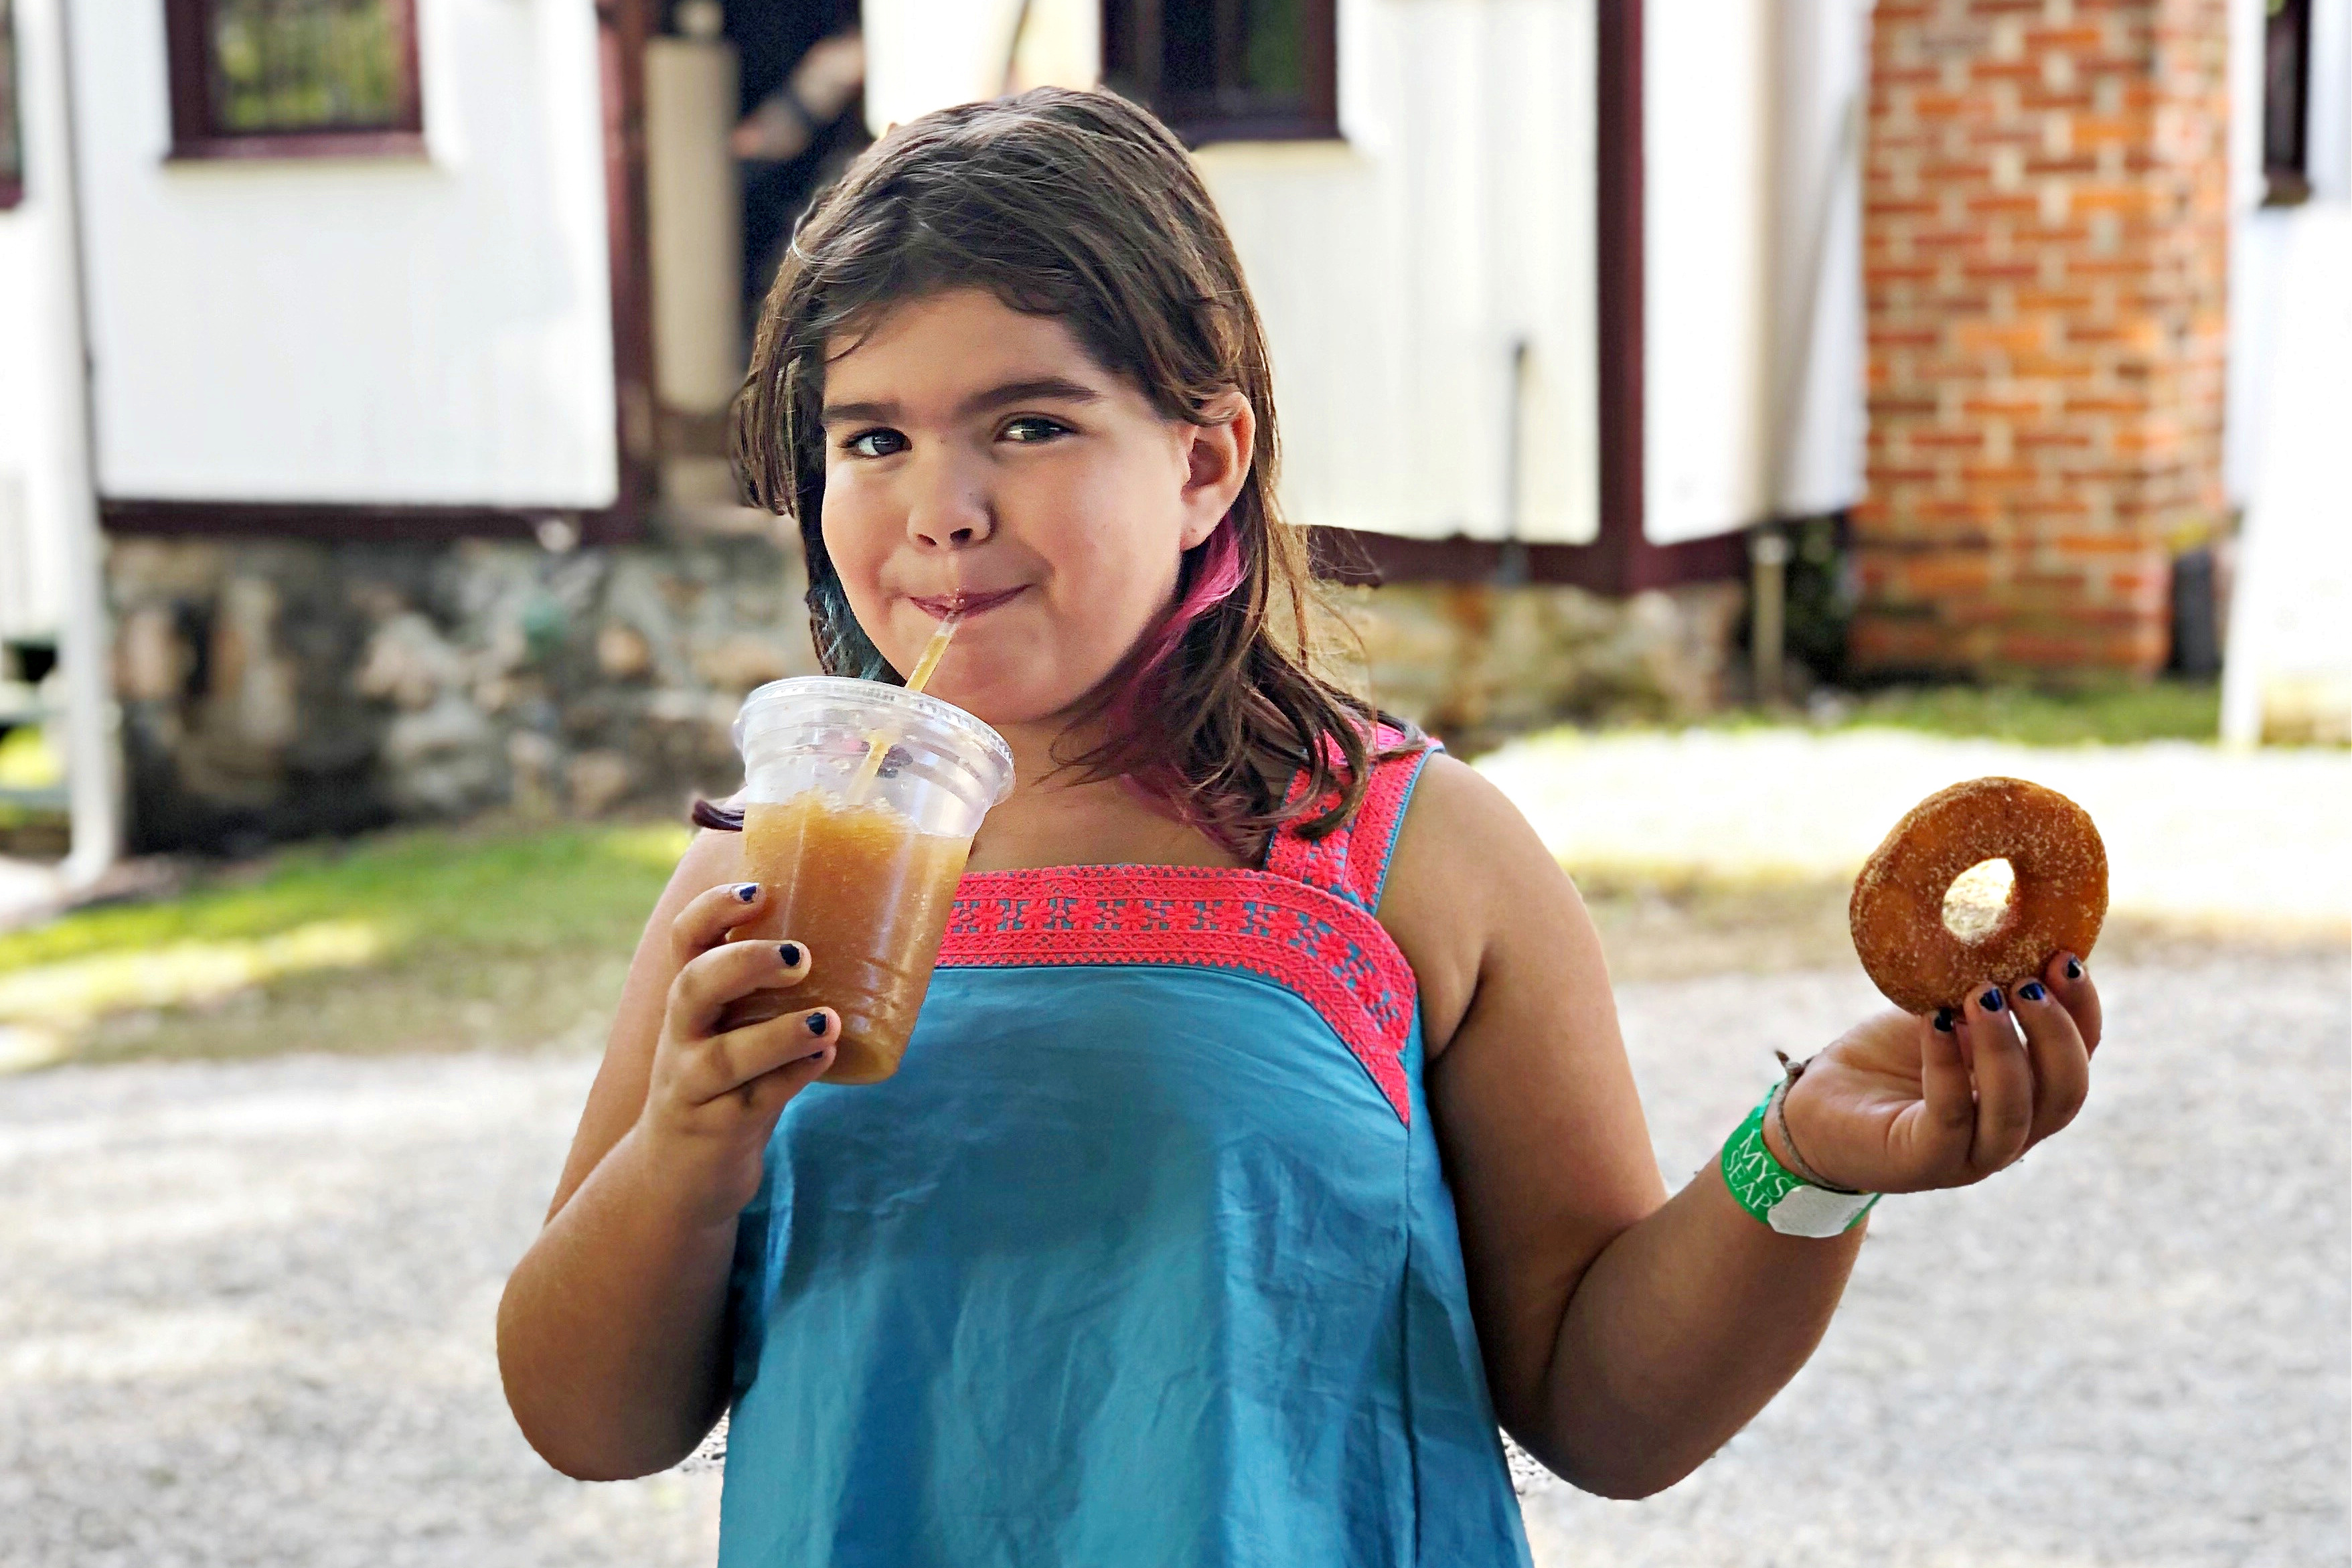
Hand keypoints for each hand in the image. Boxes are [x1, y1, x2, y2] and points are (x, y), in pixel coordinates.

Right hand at [636, 881, 835, 1225]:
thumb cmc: (726, 1077)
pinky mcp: (716, 1129)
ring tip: (827, 1021)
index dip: (714, 910)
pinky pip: (753, 1102)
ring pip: (722, 1056)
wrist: (679, 1171)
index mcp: (690, 998)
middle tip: (800, 955)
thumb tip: (865, 931)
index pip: (687, 940)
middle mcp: (681, 1036)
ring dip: (777, 1035)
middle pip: (693, 987)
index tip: (758, 891)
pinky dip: (791, 1079)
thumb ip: (771, 990)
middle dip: (744, 963)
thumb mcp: (732, 1026)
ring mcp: (693, 1086)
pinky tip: (825, 1060)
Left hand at [1771, 952, 2101, 1195]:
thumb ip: (1982, 993)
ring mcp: (1969, 1156)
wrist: (1818, 1108)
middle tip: (2025, 982)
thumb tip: (2014, 935)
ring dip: (2005, 1049)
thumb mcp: (1944, 1016)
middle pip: (2065, 1094)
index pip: (2079, 1059)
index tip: (2064, 957)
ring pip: (2015, 1113)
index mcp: (2027, 1097)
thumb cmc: (1886, 1060)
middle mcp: (2011, 1133)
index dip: (2083, 1011)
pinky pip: (1949, 1117)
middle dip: (2055, 1033)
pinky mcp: (1921, 1163)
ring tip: (1983, 995)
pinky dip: (1946, 1066)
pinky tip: (1934, 1022)